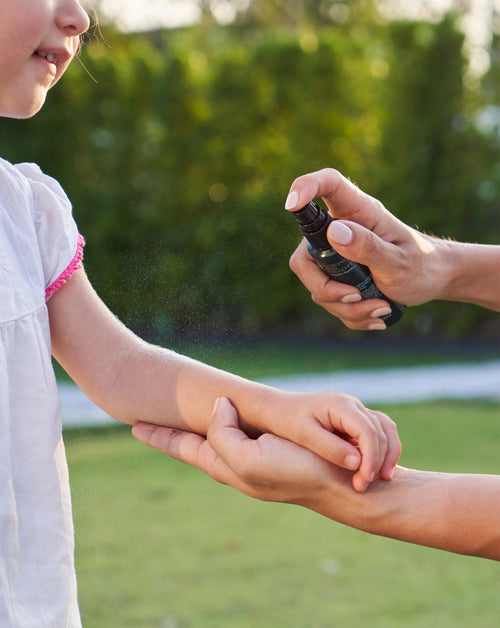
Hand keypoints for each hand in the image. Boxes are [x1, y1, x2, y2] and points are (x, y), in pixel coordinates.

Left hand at [132, 397, 354, 503]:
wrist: (347, 489)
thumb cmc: (299, 473)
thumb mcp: (248, 458)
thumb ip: (222, 434)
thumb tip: (217, 408)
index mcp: (227, 466)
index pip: (184, 447)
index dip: (160, 435)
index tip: (133, 424)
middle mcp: (237, 464)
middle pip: (195, 445)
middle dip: (173, 434)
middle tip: (150, 420)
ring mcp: (257, 458)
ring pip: (218, 438)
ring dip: (199, 430)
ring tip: (183, 420)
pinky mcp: (278, 451)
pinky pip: (243, 433)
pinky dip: (229, 425)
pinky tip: (233, 421)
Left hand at [265, 390, 399, 491]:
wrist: (276, 410)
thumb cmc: (286, 421)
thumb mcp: (304, 436)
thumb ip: (330, 448)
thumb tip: (357, 463)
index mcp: (340, 405)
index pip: (368, 430)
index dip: (371, 456)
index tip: (364, 480)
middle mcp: (352, 405)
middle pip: (381, 431)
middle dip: (379, 460)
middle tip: (364, 486)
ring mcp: (355, 412)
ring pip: (384, 431)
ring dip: (387, 455)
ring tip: (381, 480)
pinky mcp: (354, 422)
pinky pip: (377, 434)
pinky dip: (381, 451)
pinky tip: (374, 471)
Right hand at [286, 168, 445, 329]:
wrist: (432, 280)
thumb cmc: (421, 264)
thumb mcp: (399, 261)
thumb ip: (368, 247)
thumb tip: (334, 232)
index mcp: (358, 212)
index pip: (327, 184)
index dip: (304, 187)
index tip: (291, 203)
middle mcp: (340, 231)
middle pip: (304, 258)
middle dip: (325, 288)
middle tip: (357, 295)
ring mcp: (334, 256)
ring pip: (316, 287)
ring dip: (346, 307)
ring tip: (382, 307)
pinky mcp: (335, 278)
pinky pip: (329, 302)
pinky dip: (351, 314)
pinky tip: (376, 313)